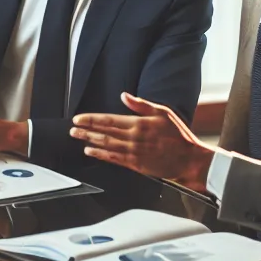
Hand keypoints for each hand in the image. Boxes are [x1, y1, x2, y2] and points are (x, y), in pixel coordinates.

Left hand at [69, 93, 215, 189]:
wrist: (188, 159)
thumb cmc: (178, 135)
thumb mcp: (163, 112)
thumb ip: (141, 104)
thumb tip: (124, 95)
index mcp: (139, 123)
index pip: (109, 120)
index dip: (91, 119)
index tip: (78, 118)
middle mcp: (134, 138)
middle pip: (104, 133)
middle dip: (86, 130)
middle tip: (72, 129)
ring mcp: (134, 152)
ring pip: (106, 146)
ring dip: (90, 141)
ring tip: (78, 138)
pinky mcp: (136, 165)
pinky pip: (114, 159)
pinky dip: (100, 155)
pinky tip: (91, 152)